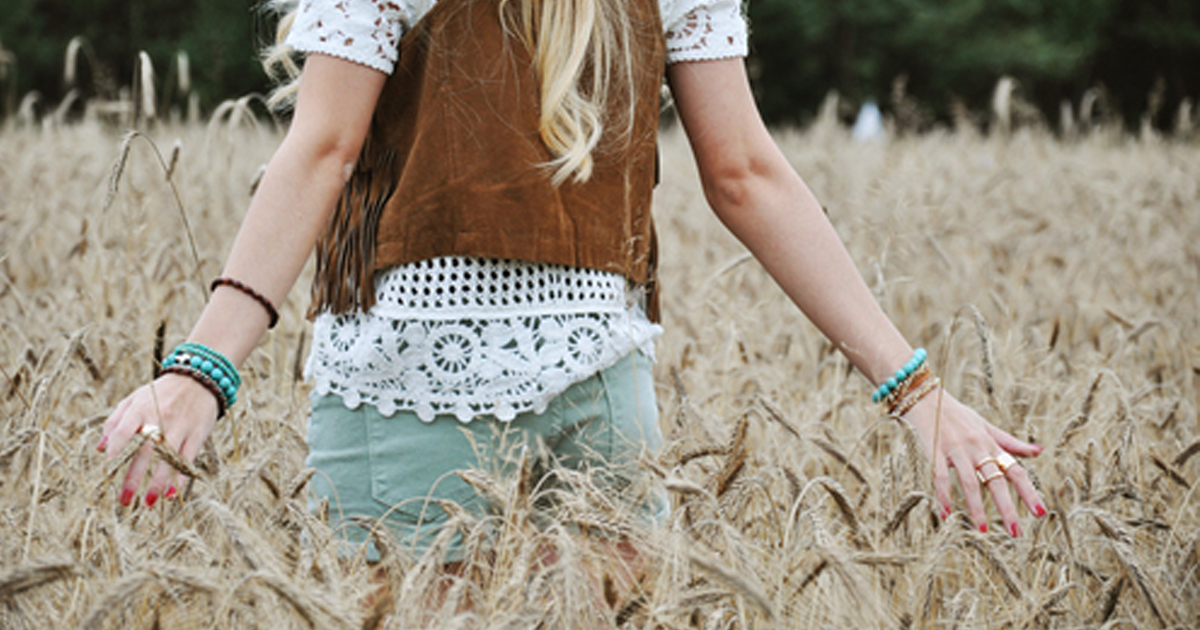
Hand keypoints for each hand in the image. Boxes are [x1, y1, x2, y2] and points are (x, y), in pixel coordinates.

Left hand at [99, 373, 218, 507]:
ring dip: (156, 483)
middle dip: (133, 478)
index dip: (114, 452)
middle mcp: (160, 418)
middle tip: (123, 501)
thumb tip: (100, 449)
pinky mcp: (197, 434)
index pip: (123, 431)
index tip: (107, 473)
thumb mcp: (135, 399)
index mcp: (140, 408)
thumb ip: (115, 422)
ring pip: (167, 459)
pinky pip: (187, 459)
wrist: (198, 378)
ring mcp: (180, 427)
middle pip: (144, 451)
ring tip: (147, 504)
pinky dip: (179, 478)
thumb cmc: (160, 393)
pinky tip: (171, 494)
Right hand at [902, 387, 1044, 535]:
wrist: (926, 398)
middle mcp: (976, 448)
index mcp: (991, 444)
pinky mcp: (935, 452)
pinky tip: (946, 514)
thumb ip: (1010, 442)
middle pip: (996, 481)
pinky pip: (939, 477)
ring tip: (984, 531)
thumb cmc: (958, 414)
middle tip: (1016, 533)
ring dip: (976, 508)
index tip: (1040, 513)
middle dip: (1007, 508)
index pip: (1015, 470)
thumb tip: (1039, 452)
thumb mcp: (987, 426)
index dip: (1028, 491)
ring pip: (969, 483)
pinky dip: (943, 496)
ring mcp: (956, 450)